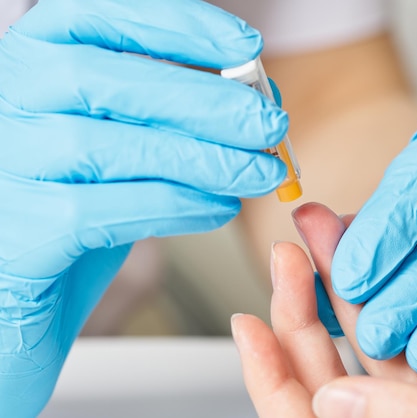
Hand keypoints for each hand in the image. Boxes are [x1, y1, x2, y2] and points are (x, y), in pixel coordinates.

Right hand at [0, 0, 286, 414]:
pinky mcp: (23, 231)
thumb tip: (255, 97)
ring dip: (206, 159)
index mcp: (35, 57)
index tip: (247, 46)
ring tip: (263, 173)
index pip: (100, 14)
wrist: (25, 279)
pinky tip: (221, 208)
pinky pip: (111, 211)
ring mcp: (7, 163)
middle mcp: (8, 98)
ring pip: (115, 147)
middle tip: (271, 125)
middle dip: (206, 101)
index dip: (180, 24)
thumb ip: (172, 108)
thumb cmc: (80, 192)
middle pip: (109, 81)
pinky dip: (180, 207)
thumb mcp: (122, 133)